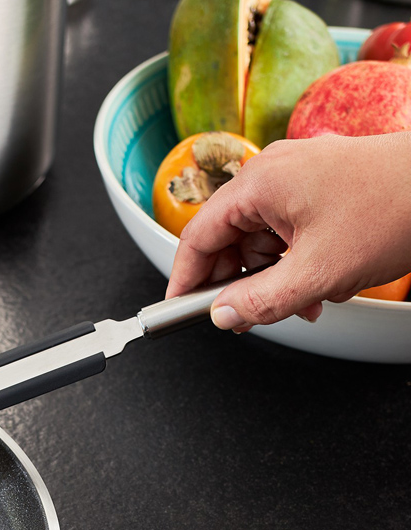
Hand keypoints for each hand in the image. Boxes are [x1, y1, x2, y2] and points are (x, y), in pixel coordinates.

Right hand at [166, 132, 410, 331]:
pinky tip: (317, 286)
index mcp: (260, 183)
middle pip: (228, 238)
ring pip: (261, 239)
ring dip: (272, 277)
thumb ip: (260, 301)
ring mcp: (299, 177)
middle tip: (246, 316)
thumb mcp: (318, 273)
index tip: (179, 307)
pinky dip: (294, 261)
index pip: (197, 236)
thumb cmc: (396, 209)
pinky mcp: (321, 185)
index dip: (184, 277)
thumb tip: (223, 315)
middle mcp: (273, 173)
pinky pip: (288, 230)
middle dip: (237, 283)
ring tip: (300, 304)